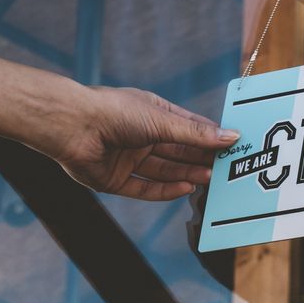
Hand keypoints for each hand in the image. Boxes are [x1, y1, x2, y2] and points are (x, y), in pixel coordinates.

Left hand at [48, 87, 239, 200]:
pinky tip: (185, 189)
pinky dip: (165, 191)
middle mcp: (141, 137)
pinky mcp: (115, 180)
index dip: (209, 137)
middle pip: (178, 152)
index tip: (232, 145)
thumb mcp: (162, 120)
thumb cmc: (115, 111)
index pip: (188, 127)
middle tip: (225, 168)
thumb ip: (195, 133)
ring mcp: (128, 159)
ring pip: (164, 171)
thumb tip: (230, 136)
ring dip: (187, 175)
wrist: (71, 126)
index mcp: (152, 114)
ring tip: (210, 178)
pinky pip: (144, 188)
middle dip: (200, 159)